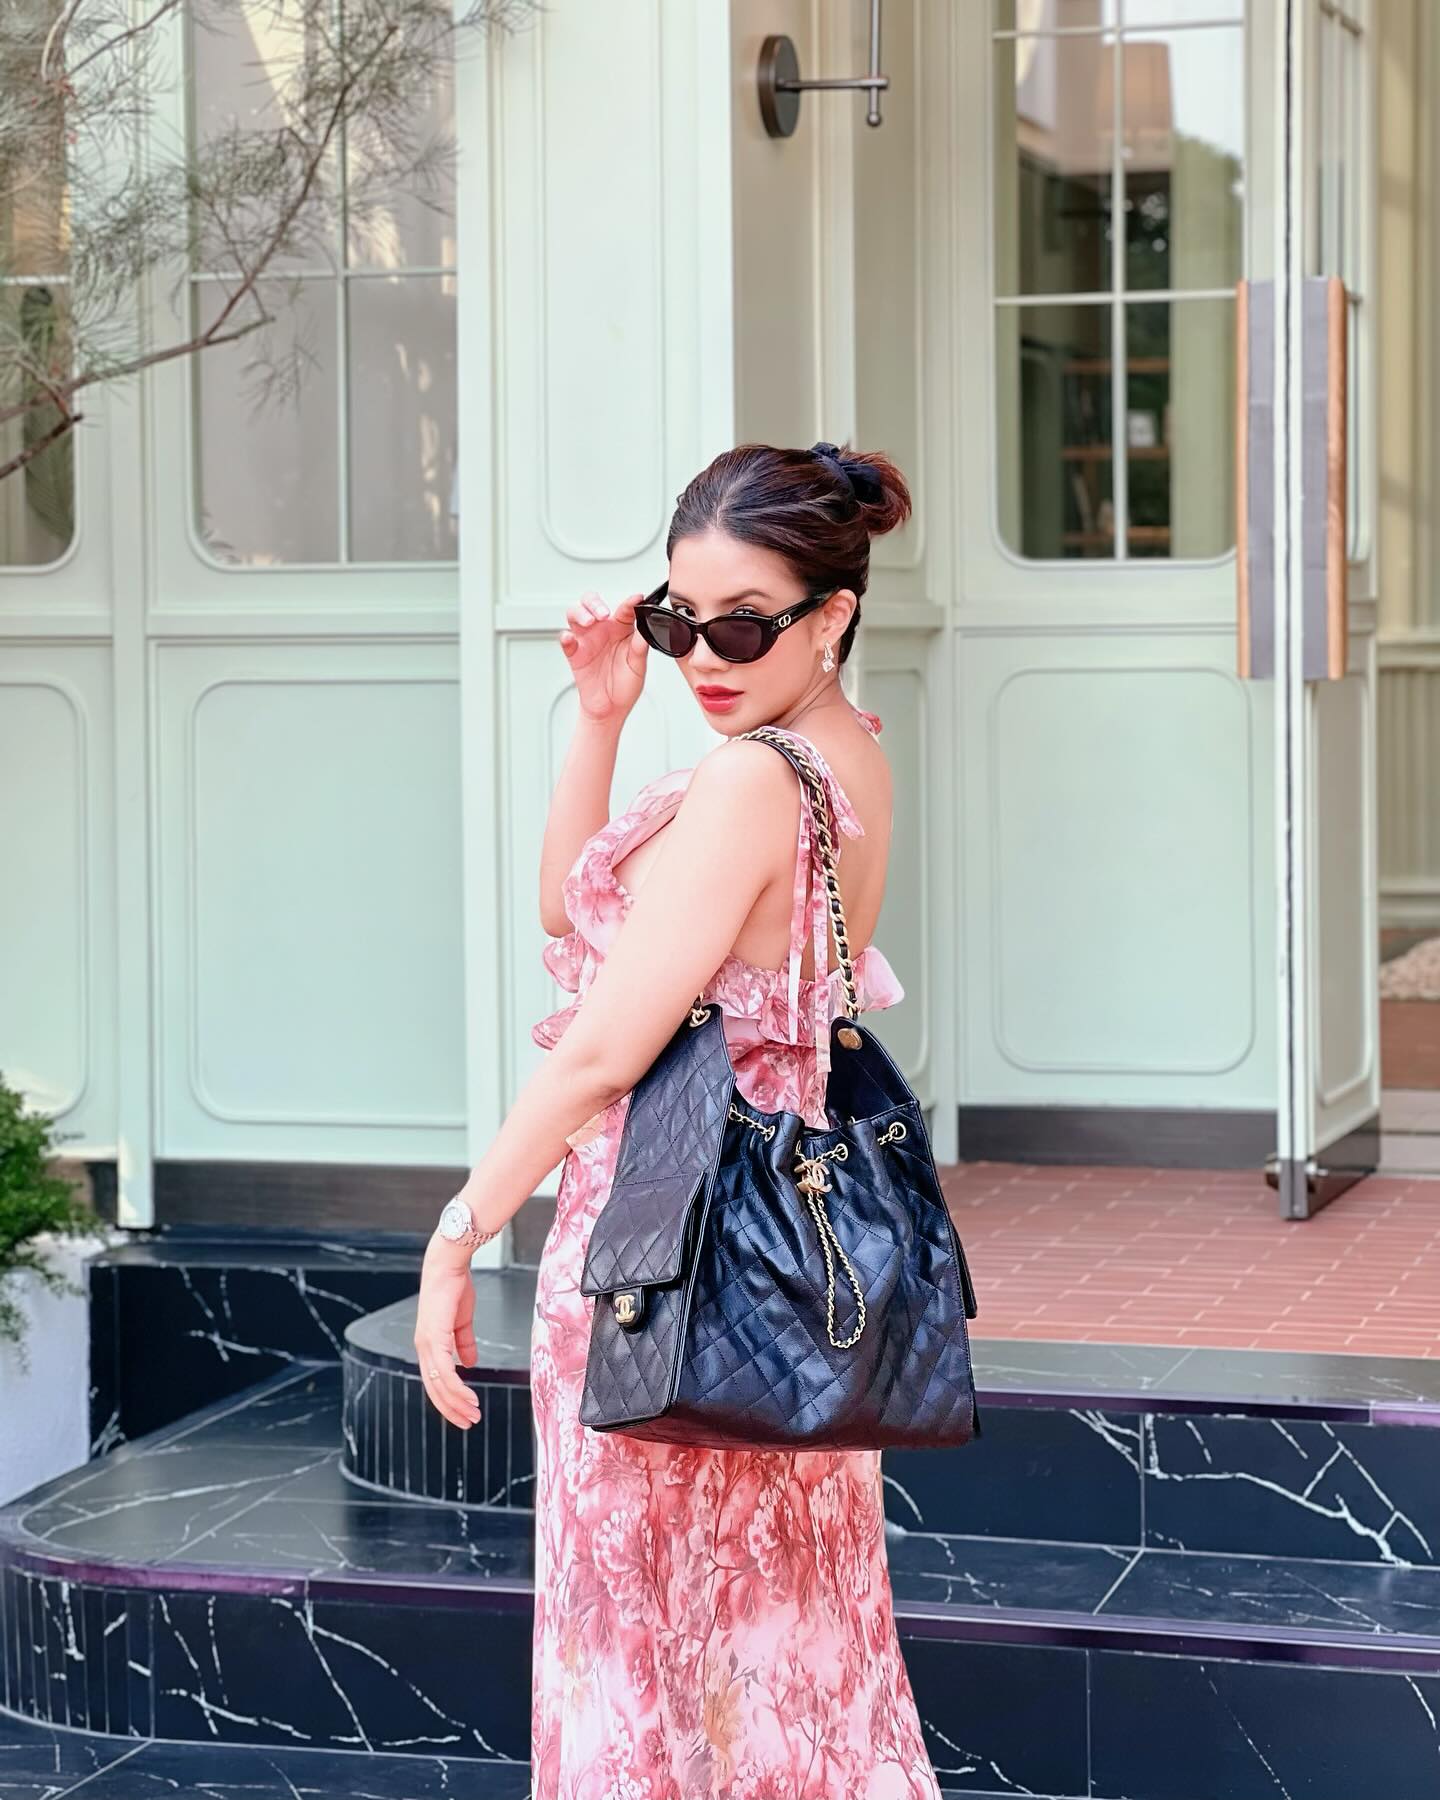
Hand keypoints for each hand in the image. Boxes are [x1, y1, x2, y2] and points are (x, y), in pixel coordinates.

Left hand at [413, 1246, 482, 1429]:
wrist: (449, 1266)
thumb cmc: (453, 1288)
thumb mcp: (462, 1321)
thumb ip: (464, 1343)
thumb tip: (469, 1363)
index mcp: (429, 1344)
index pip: (436, 1380)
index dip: (449, 1399)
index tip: (464, 1412)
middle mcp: (424, 1348)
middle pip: (434, 1389)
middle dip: (452, 1409)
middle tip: (469, 1422)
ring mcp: (427, 1344)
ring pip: (439, 1385)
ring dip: (457, 1403)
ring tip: (473, 1414)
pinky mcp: (434, 1338)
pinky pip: (445, 1371)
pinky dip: (457, 1387)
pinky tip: (469, 1397)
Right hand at [558, 589, 648, 723]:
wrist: (611, 709)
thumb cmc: (625, 686)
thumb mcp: (638, 666)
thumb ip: (641, 646)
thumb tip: (647, 627)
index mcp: (622, 630)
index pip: (624, 610)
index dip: (630, 603)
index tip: (636, 599)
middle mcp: (603, 630)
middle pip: (592, 603)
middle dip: (595, 603)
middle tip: (603, 614)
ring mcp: (587, 640)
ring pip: (576, 615)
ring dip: (580, 614)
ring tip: (589, 622)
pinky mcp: (575, 654)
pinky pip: (566, 641)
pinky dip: (565, 637)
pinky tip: (569, 638)